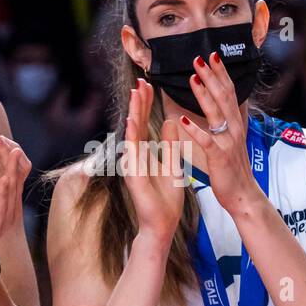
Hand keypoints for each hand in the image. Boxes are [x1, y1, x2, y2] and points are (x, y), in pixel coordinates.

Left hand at [0, 130, 31, 281]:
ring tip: (11, 152)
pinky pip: (1, 210)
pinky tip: (3, 181)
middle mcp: (9, 204)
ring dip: (11, 170)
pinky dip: (3, 194)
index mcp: (6, 194)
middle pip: (16, 174)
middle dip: (9, 154)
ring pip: (12, 189)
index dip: (10, 151)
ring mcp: (3, 216)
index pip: (16, 168)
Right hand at [121, 78, 184, 242]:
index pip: (145, 123)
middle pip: (138, 124)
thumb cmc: (165, 200)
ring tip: (136, 93)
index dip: (146, 104)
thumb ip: (170, 145)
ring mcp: (133, 165)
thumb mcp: (173, 165)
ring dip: (134, 113)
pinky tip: (133, 120)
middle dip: (139, 102)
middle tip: (141, 81)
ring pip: (133, 134)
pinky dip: (133, 135)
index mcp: (146, 153)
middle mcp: (136, 156)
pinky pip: (133, 152)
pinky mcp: (133, 175)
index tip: (148, 85)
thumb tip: (173, 122)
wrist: (162, 224)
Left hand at [177, 51, 265, 218]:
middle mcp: (234, 129)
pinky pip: (206, 141)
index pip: (229, 92)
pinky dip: (195, 130)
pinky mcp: (219, 157)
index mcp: (235, 124)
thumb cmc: (234, 168)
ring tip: (192, 78)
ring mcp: (228, 142)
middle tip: (199, 58)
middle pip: (223, 97)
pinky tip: (182, 119)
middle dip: (211, 76)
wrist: (244, 194)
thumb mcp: (233, 140)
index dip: (221, 73)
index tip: (212, 55)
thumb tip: (223, 104)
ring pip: (216, 114)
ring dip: (204, 94)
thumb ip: (228, 122)